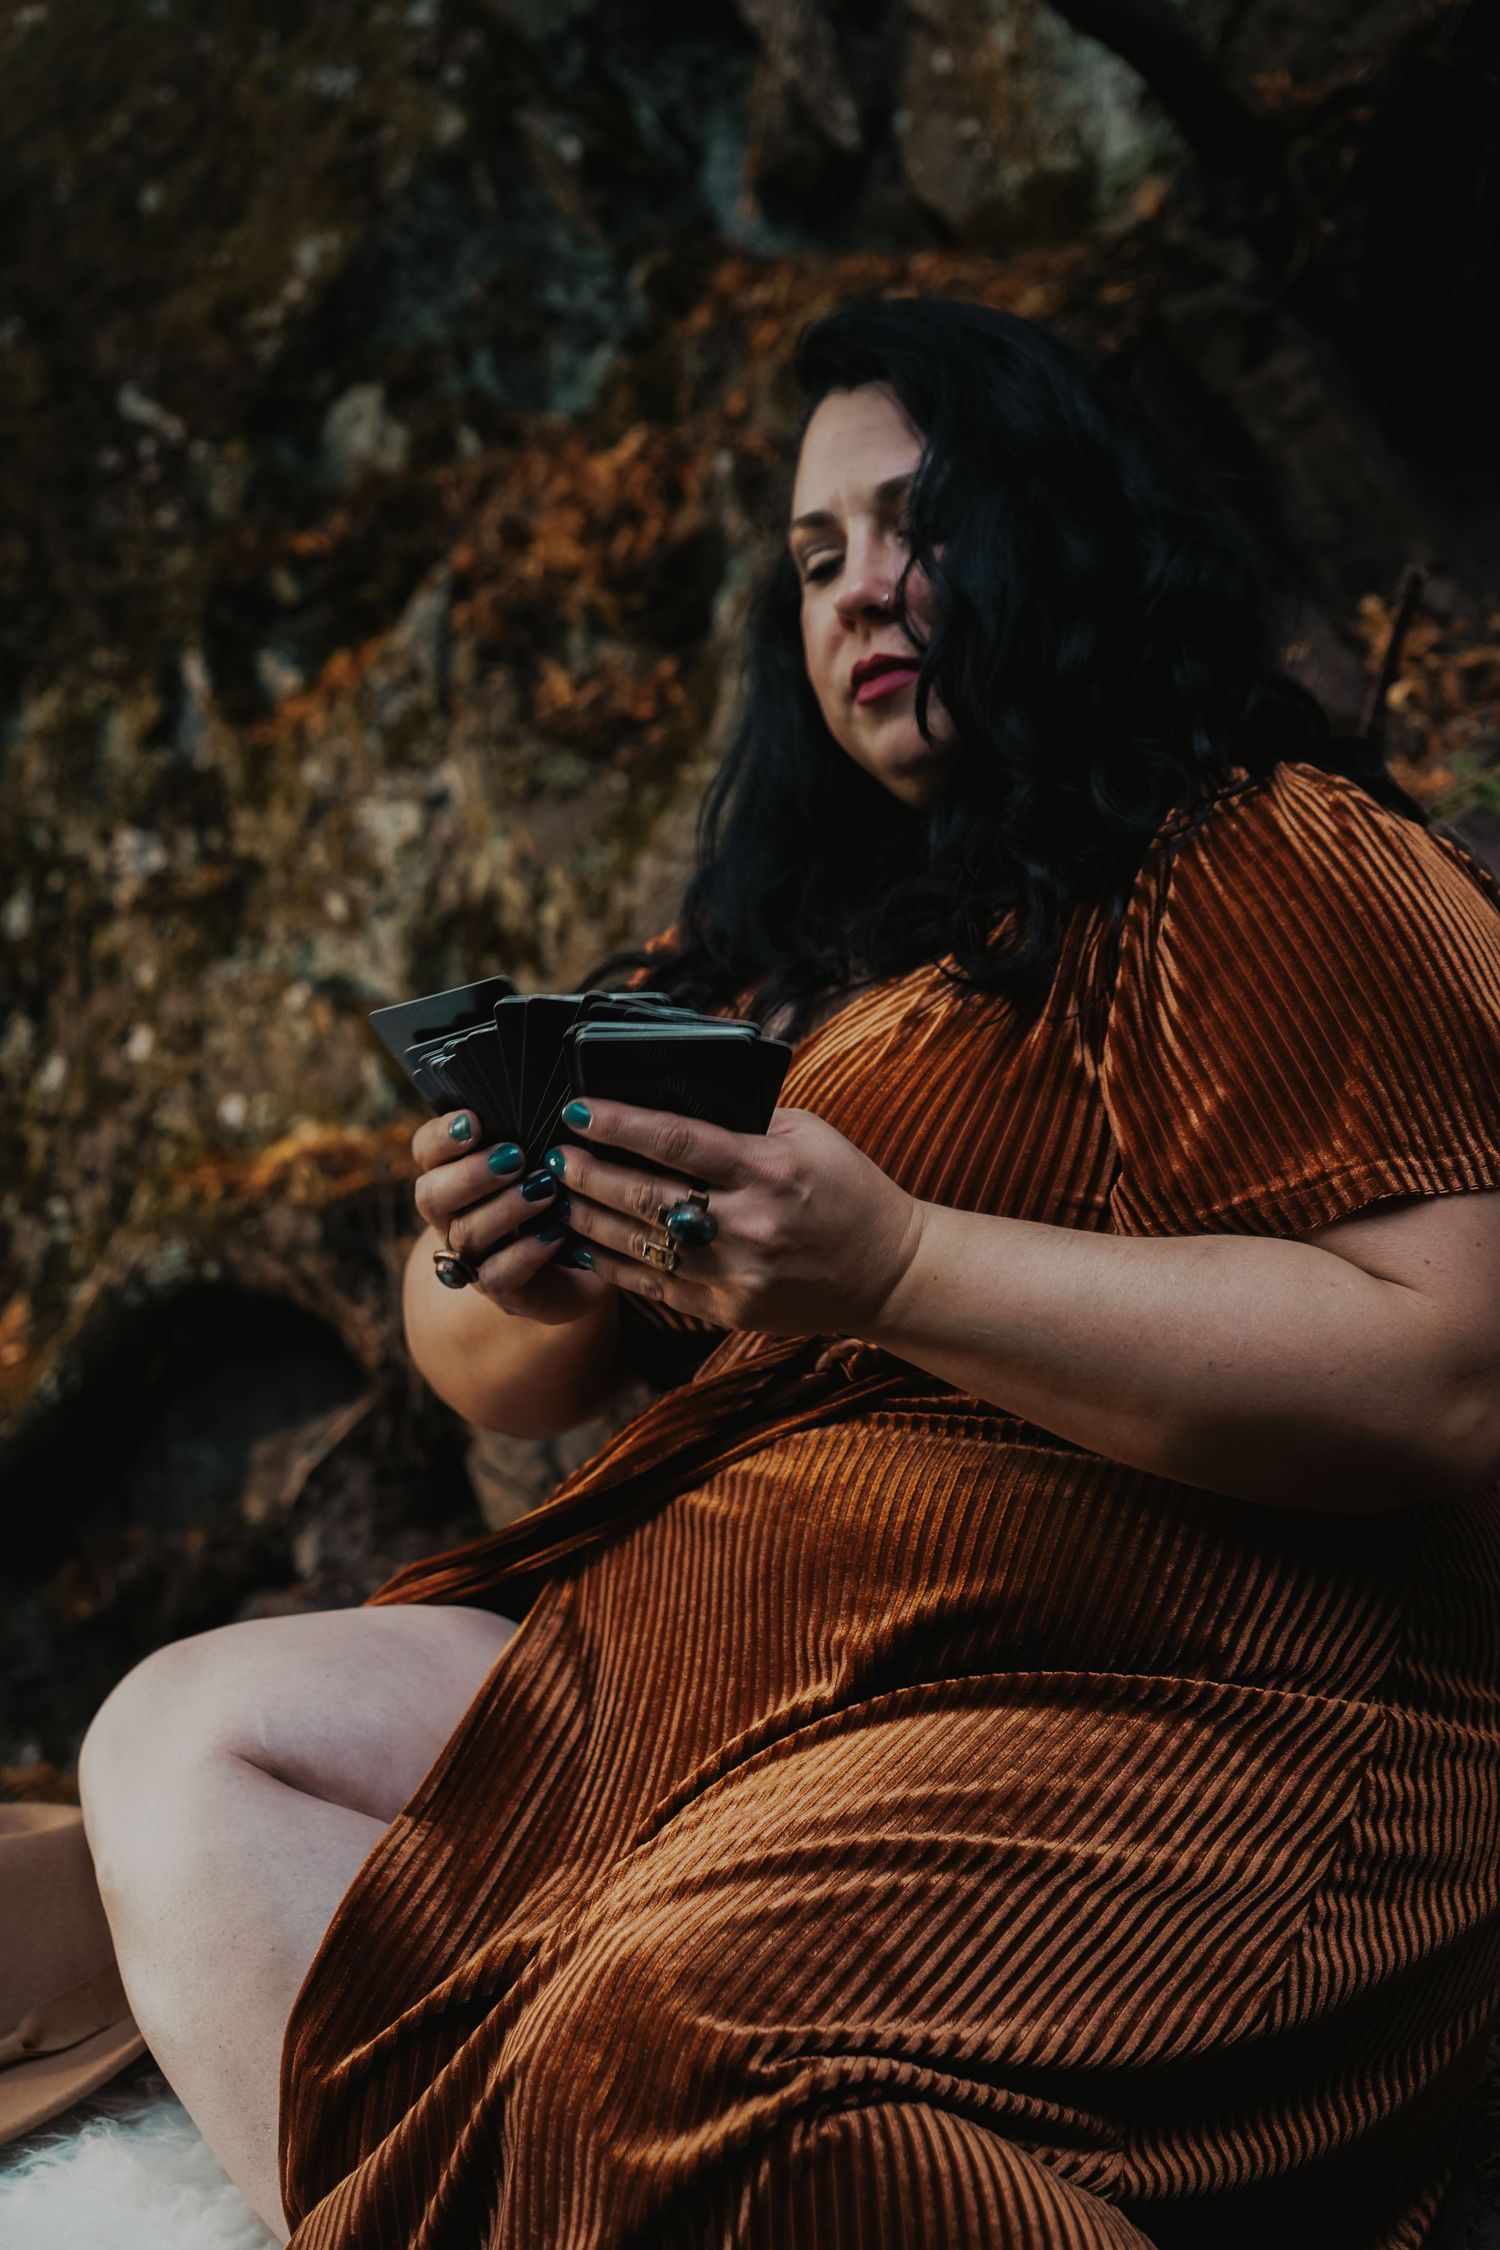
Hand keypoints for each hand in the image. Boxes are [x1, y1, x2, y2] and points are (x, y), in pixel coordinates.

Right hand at [411, 1110, 611, 1324]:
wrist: (588, 1265)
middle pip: (431, 1196)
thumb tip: (560, 1098)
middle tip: (514, 1157)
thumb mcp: (551, 1158)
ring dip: (504, 1209)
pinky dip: (525, 1253)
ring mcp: (474, 1259)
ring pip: (466, 1235)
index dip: (441, 1137)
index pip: (426, 1151)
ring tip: (545, 1189)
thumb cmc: (565, 1195)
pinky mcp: (504, 1293)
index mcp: (455, 1176)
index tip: (473, 1121)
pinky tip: (554, 1234)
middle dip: (470, 1174)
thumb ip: (538, 1131)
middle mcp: (454, 1218)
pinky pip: (499, 1276)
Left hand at [540, 1099, 926, 1339]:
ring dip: (589, 1219)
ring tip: (558, 1197)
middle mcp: (748, 1224)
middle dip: (588, 1173)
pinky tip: (586, 1243)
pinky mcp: (727, 1311)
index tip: (578, 1109)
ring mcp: (735, 1274)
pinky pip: (653, 1287)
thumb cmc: (847, 1188)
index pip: (676, 1140)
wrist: (888, 1272)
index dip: (620, 1124)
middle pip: (645, 1195)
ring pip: (639, 1246)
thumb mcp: (807, 1134)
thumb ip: (743, 1120)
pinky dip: (613, 1264)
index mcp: (767, 1169)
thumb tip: (671, 1099)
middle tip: (553, 1156)